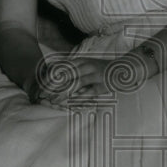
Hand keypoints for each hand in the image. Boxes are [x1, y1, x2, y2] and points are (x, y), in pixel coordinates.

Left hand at [28, 53, 151, 105]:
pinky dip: (79, 98)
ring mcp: (94, 75)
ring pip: (75, 83)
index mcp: (81, 61)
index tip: (40, 86)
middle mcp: (86, 66)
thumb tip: (58, 79)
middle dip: (52, 86)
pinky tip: (70, 104)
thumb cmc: (103, 69)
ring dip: (62, 93)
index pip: (61, 68)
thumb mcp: (87, 67)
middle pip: (65, 75)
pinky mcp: (102, 84)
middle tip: (41, 95)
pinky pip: (89, 92)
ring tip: (52, 101)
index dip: (49, 77)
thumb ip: (74, 71)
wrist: (125, 68)